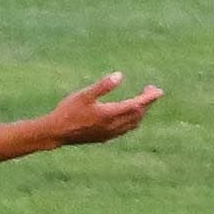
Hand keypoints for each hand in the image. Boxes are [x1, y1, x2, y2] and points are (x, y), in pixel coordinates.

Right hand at [43, 71, 161, 146]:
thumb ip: (103, 86)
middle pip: (138, 114)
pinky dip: (132, 121)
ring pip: (133, 123)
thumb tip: (119, 75)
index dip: (149, 97)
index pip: (137, 105)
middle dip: (147, 103)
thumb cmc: (67, 111)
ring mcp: (109, 133)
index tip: (158, 91)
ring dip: (140, 113)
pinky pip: (125, 129)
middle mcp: (113, 125)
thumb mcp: (84, 95)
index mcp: (110, 113)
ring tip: (140, 102)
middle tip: (148, 90)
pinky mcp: (104, 138)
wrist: (55, 133)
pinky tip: (128, 117)